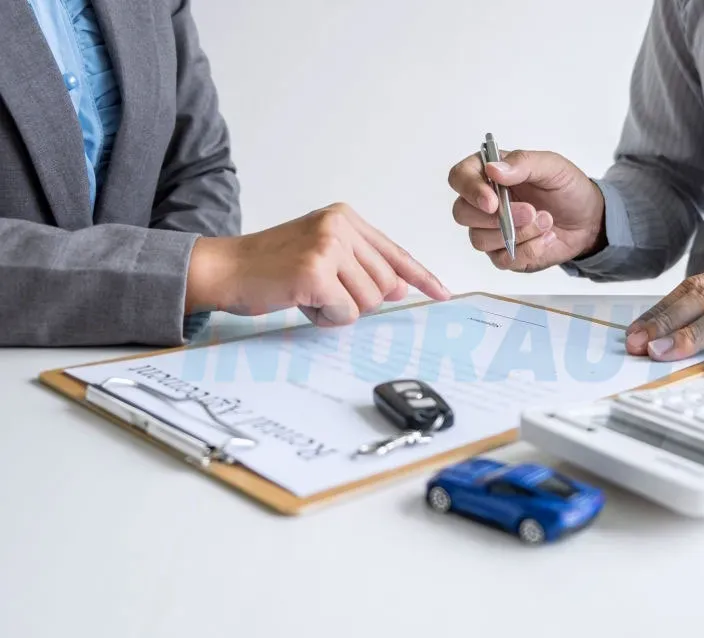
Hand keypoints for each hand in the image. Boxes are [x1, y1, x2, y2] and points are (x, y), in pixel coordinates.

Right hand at [186, 203, 449, 324]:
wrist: (224, 269)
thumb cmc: (271, 267)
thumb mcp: (321, 255)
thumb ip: (362, 267)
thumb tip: (402, 288)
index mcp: (344, 218)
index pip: (395, 252)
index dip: (421, 276)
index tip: (443, 292)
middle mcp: (340, 226)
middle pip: (387, 285)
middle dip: (360, 301)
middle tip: (324, 294)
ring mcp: (328, 246)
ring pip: (369, 301)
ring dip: (340, 310)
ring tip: (309, 295)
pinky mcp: (316, 271)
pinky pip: (345, 312)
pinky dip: (326, 317)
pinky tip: (303, 302)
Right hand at [448, 148, 606, 271]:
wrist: (588, 220)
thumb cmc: (567, 189)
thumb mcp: (552, 166)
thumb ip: (523, 163)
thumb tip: (493, 169)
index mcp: (489, 174)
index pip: (459, 178)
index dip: (470, 190)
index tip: (493, 201)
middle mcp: (484, 203)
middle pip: (462, 213)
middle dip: (497, 217)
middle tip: (531, 211)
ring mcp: (490, 231)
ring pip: (480, 239)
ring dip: (518, 233)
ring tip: (547, 221)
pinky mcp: (503, 254)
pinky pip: (501, 260)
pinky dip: (529, 250)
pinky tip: (547, 238)